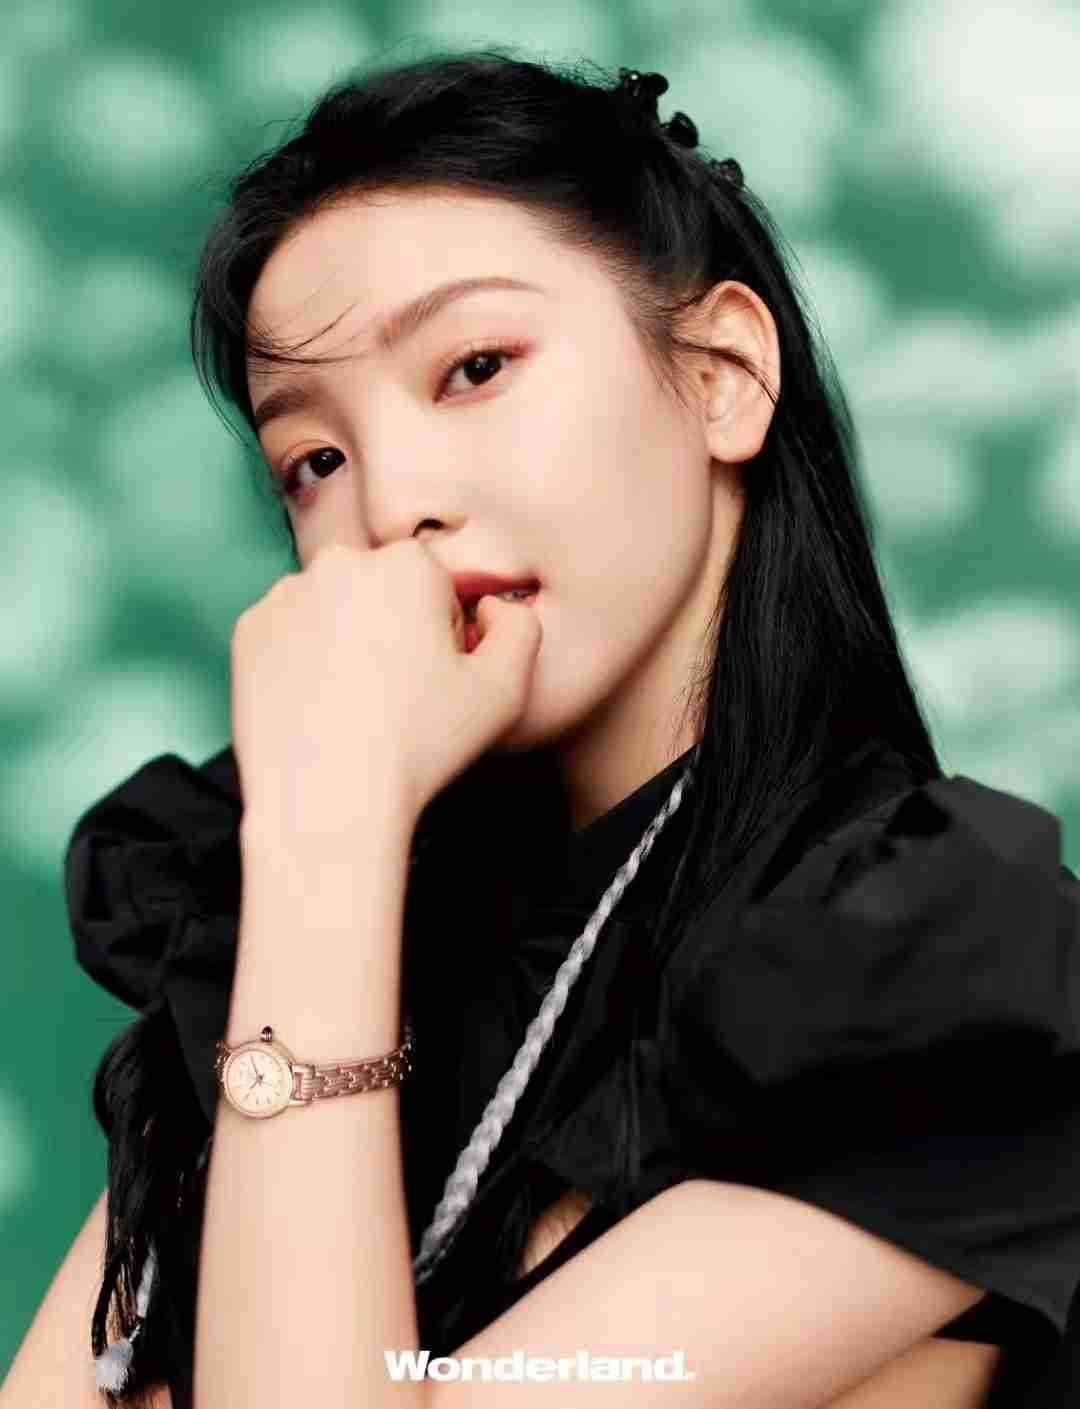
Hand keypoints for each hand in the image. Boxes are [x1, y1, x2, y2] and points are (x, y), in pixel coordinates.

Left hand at [229, 539, 542, 844]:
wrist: (326, 800)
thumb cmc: (419, 747)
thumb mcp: (505, 690)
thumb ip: (520, 629)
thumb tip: (493, 607)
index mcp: (407, 564)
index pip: (437, 589)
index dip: (445, 638)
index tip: (434, 682)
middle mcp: (340, 563)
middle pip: (383, 591)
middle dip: (396, 630)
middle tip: (397, 697)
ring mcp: (285, 594)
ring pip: (335, 610)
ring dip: (348, 642)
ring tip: (355, 707)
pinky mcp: (247, 629)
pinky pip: (290, 634)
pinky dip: (305, 661)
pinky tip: (319, 706)